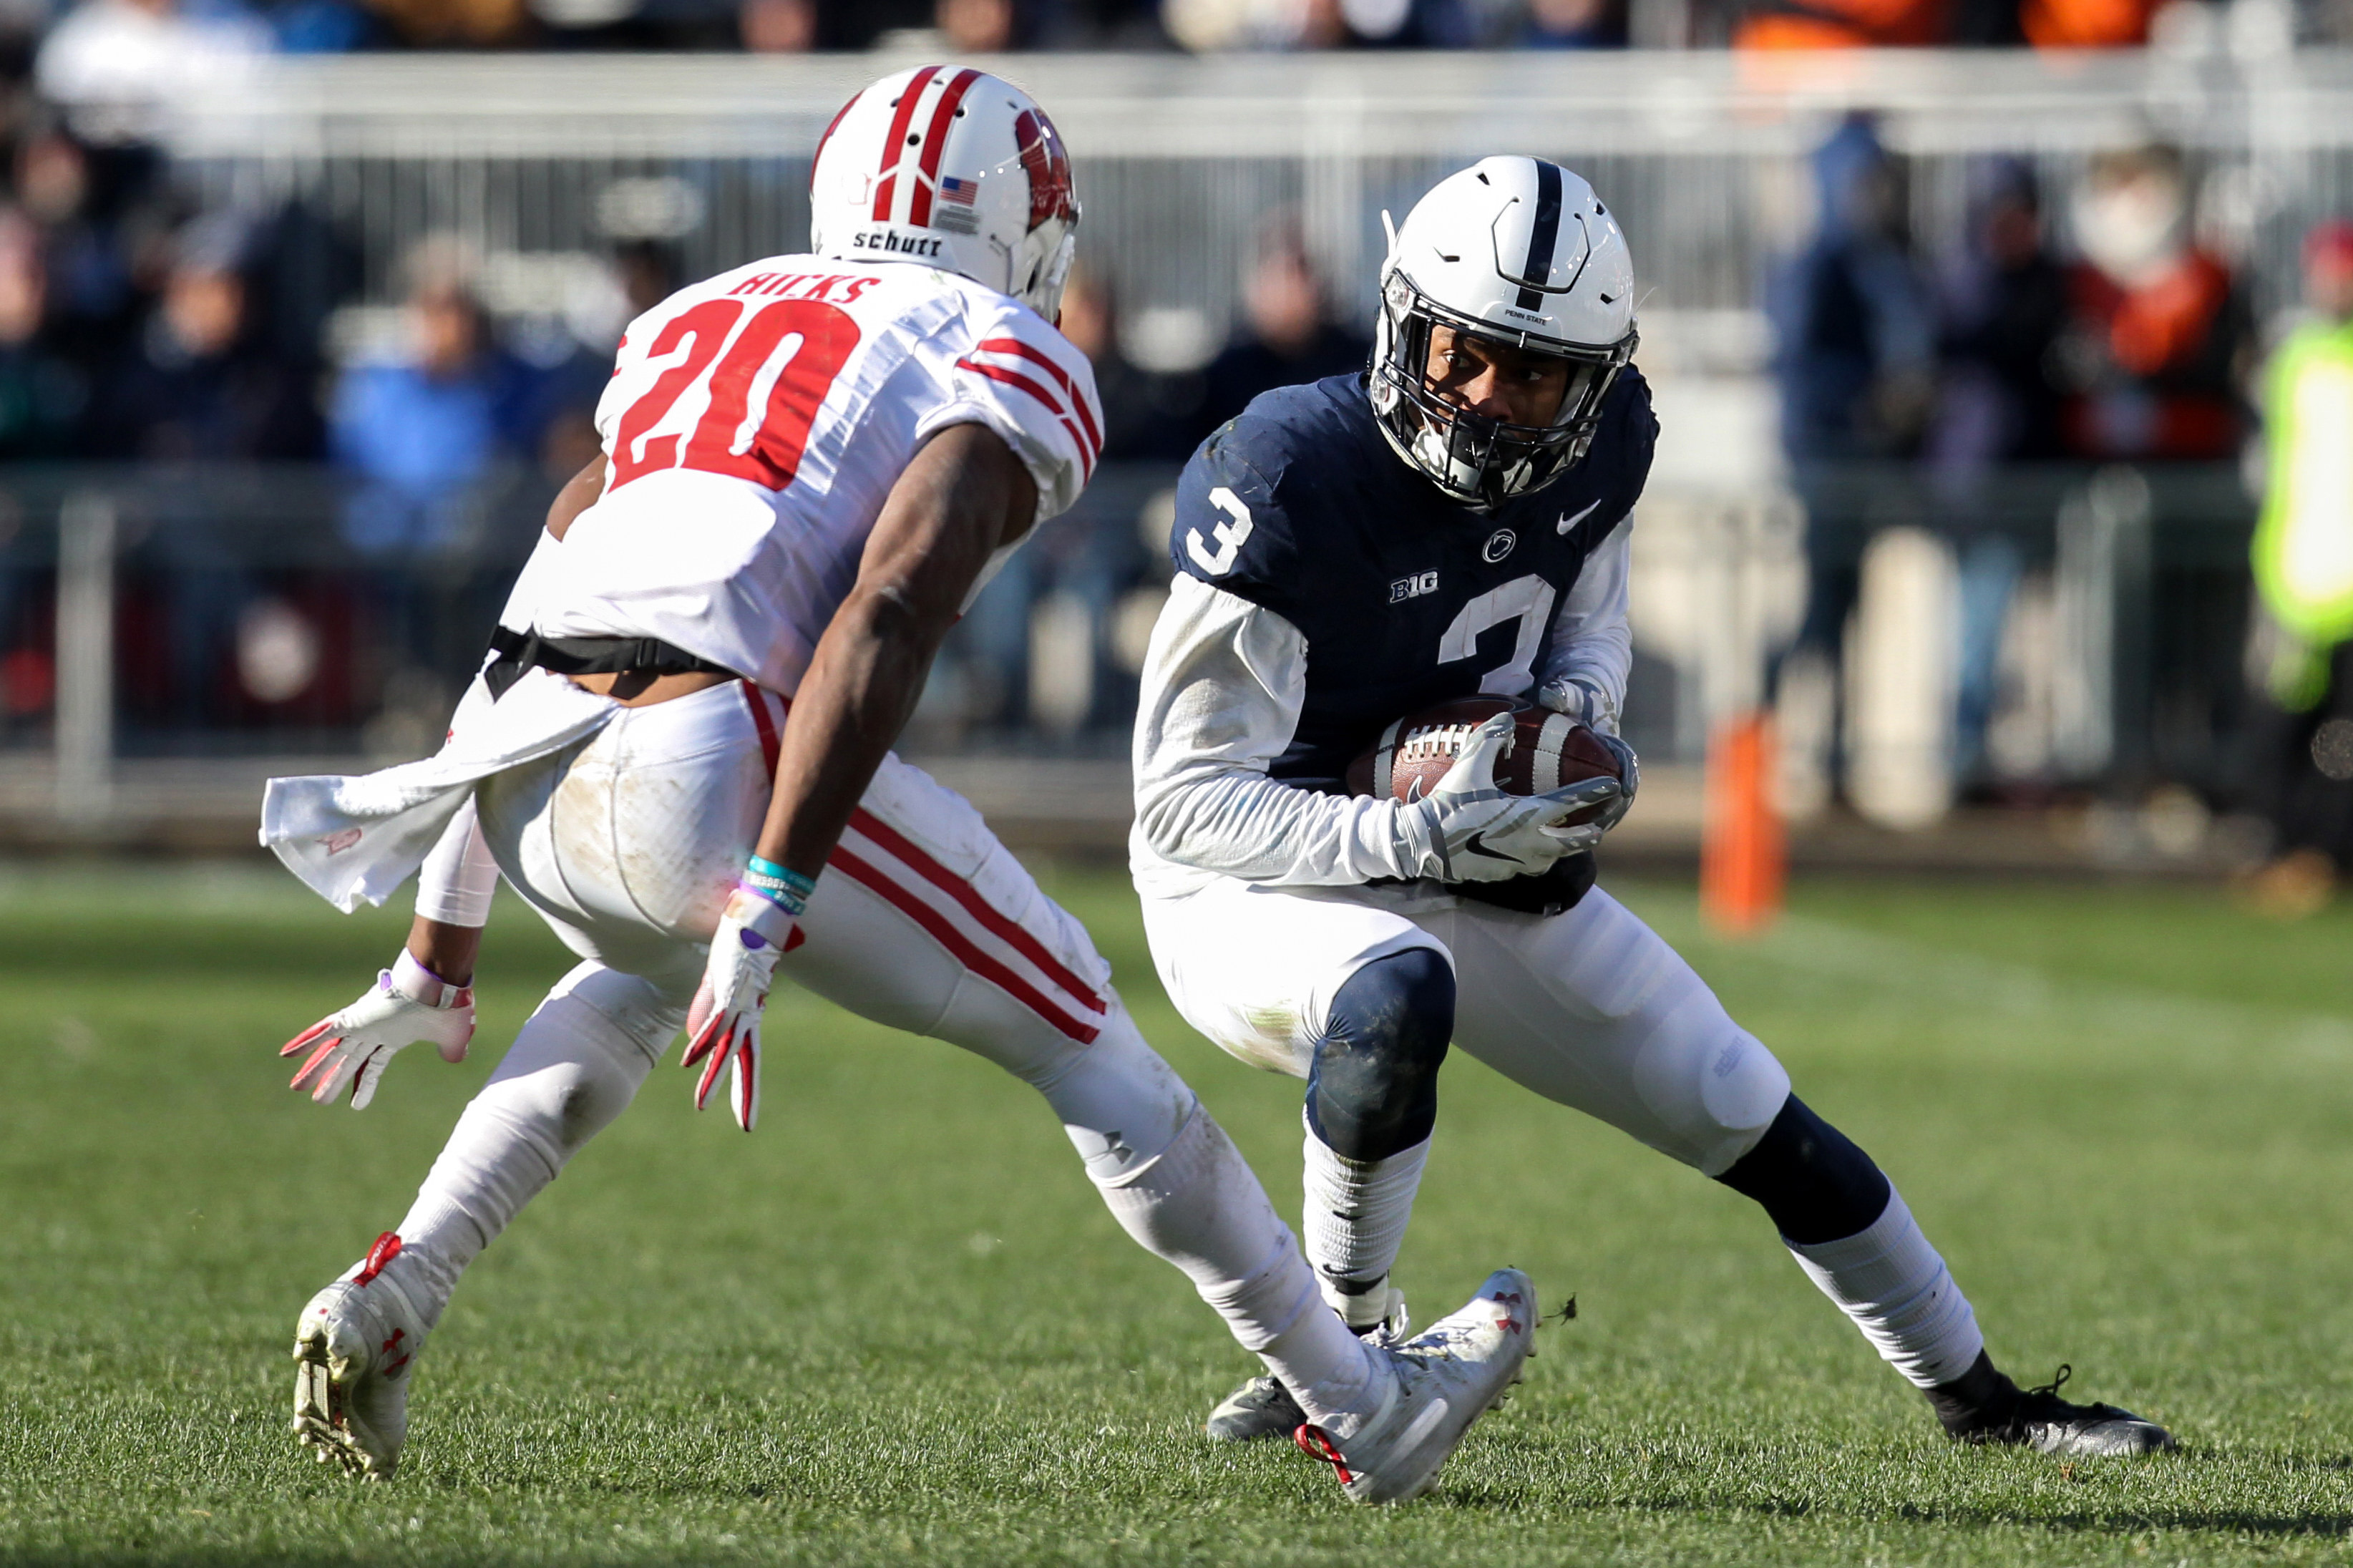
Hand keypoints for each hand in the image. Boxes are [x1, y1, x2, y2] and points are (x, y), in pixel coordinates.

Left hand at [281, 952, 473, 1108]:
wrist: (440, 985)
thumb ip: (451, 1049)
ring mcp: (363, 1023)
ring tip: (296, 1088)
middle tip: (317, 1099)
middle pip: (348, 1060)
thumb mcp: (453, 1036)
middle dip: (333, 1079)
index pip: (375, 1064)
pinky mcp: (354, 1017)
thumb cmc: (449, 1007)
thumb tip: (455, 1058)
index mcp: (395, 1034)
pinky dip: (305, 1042)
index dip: (365, 1085)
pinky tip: (286, 1054)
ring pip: (334, 1052)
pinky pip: (324, 1032)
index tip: (356, 1106)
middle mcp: (374, 1030)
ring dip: (315, 1070)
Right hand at [680, 887, 800, 1130]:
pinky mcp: (730, 988)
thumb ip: (711, 1002)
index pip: (748, 1057)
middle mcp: (748, 1013)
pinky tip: (689, 1061)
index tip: (747, 1115)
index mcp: (750, 1014)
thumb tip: (696, 1028)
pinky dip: (701, 1041)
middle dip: (744, 1095)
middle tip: (747, 1127)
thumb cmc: (749, 938)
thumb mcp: (727, 977)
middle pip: (745, 1061)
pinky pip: (714, 1021)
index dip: (747, 1086)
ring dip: (714, 1077)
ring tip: (702, 1106)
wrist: (764, 910)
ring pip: (727, 1048)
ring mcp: (740, 1002)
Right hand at [1395, 714, 1625, 882]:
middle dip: (1588, 835)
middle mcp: (1529, 842)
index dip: (1593, 792)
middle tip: (1597, 829)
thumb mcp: (1469, 767)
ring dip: (1562, 851)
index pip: (1570, 802)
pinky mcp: (1501, 874)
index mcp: (1527, 815)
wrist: (1424, 844)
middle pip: (1572, 842)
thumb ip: (1490, 740)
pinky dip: (1534, 860)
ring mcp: (1516, 862)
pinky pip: (1526, 868)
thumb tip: (1506, 718)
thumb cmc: (1449, 803)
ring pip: (1551, 860)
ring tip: (1566, 844)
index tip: (1612, 786)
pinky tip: (1528, 855)